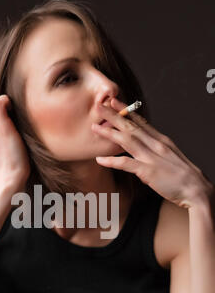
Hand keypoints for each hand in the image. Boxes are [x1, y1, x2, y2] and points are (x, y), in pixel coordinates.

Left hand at [92, 97, 212, 208]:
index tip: (115, 102)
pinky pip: (126, 164)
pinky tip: (100, 159)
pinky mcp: (149, 171)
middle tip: (99, 106)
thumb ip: (158, 151)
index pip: (141, 122)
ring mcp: (152, 157)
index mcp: (162, 141)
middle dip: (114, 115)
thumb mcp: (172, 157)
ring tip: (95, 127)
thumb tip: (147, 150)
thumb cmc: (185, 177)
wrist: (197, 190)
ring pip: (127, 140)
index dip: (126, 111)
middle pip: (132, 127)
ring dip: (109, 133)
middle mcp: (156, 145)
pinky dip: (112, 161)